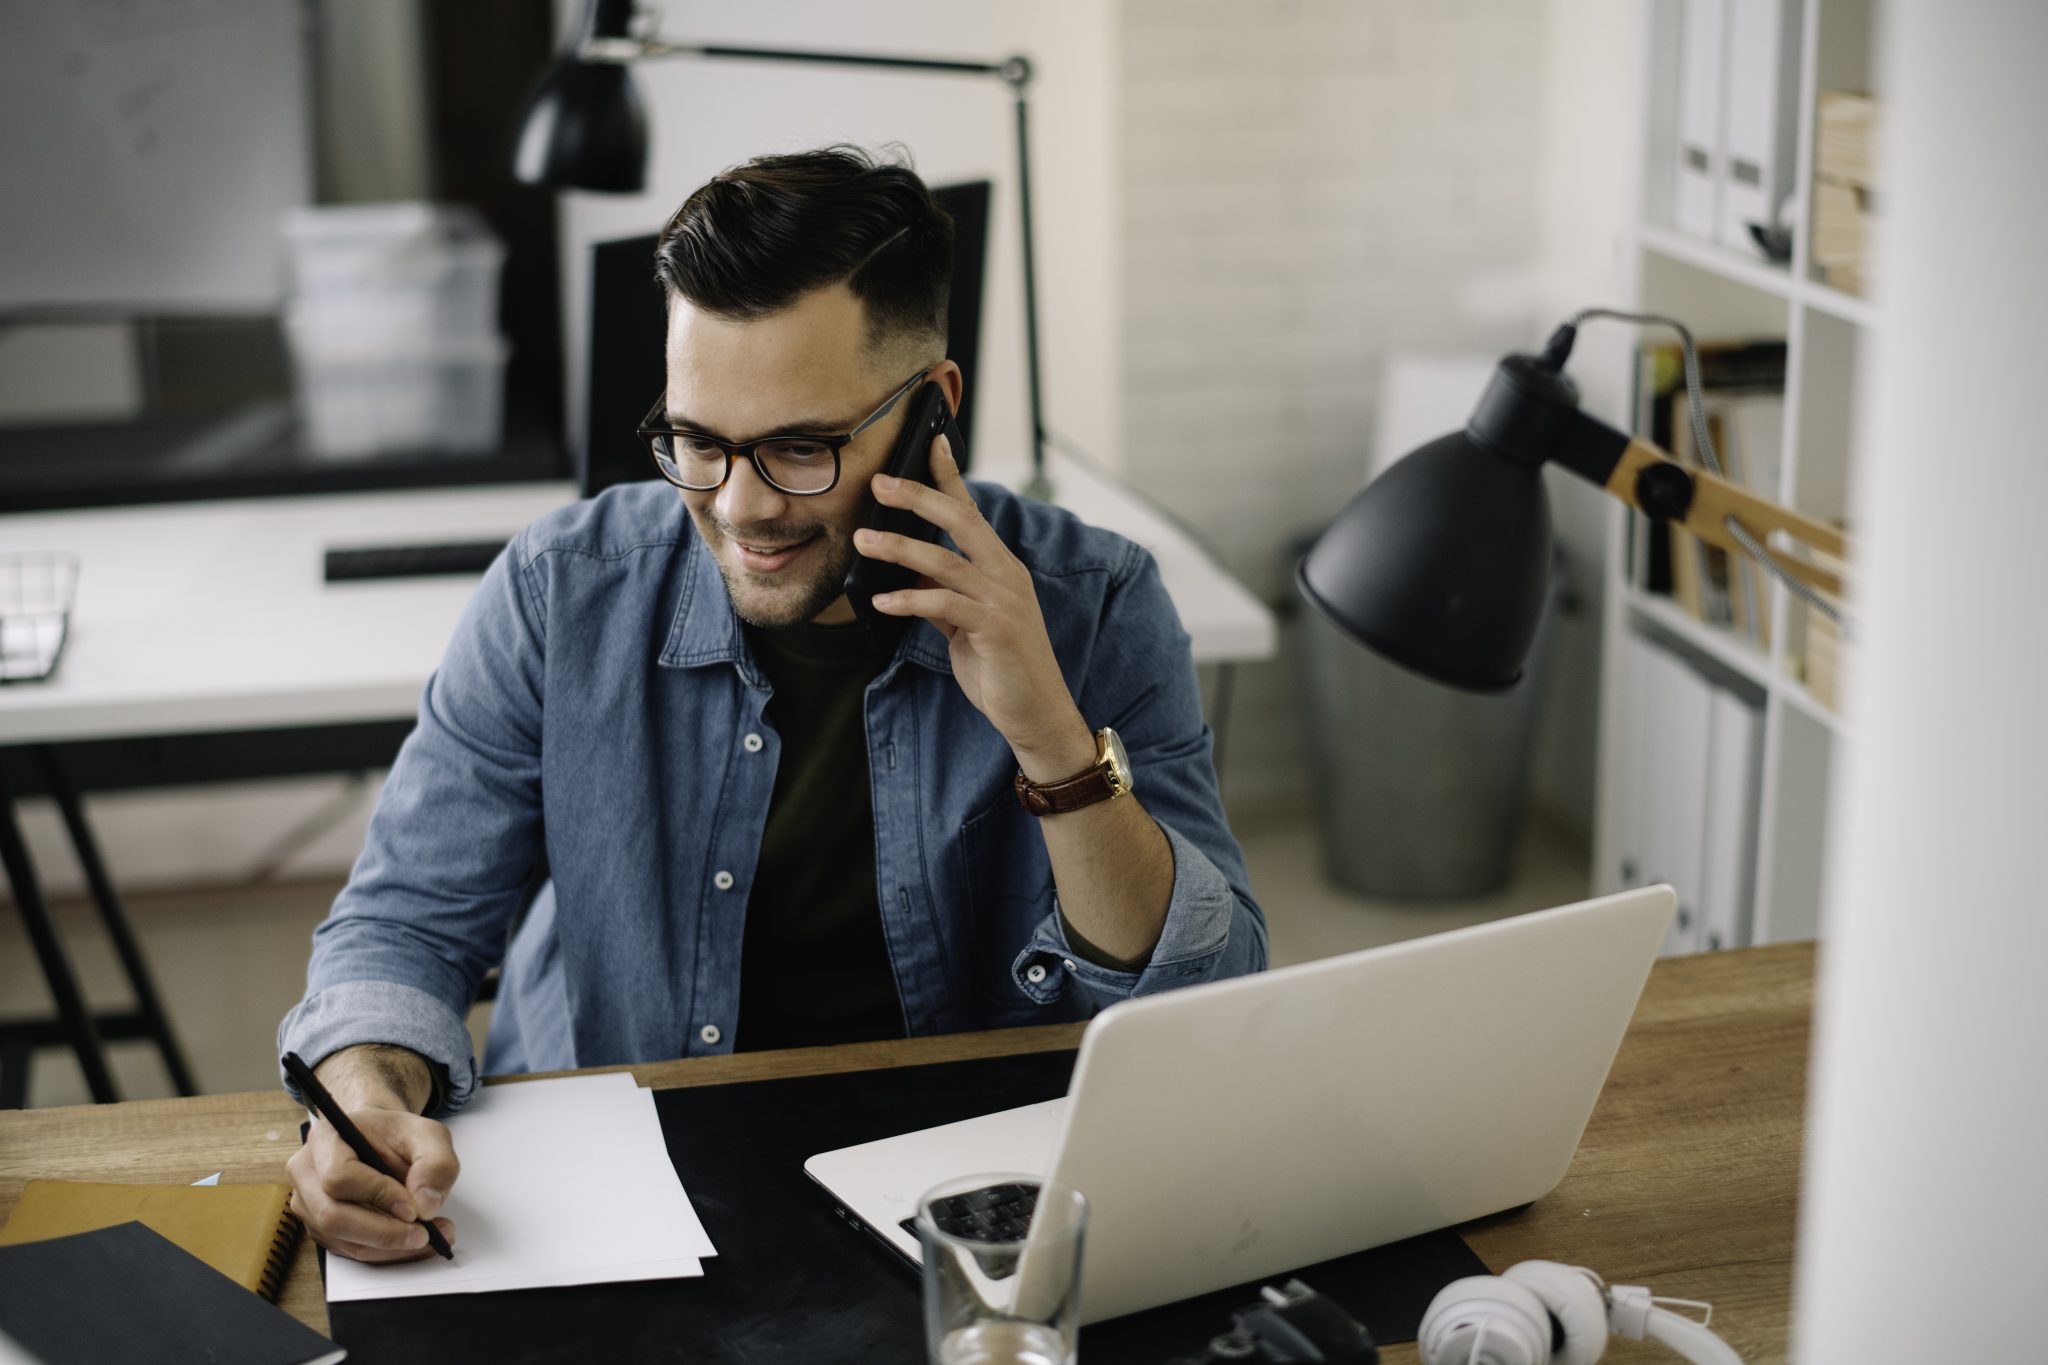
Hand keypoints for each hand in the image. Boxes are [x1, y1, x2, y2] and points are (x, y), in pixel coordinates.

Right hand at [285, 1090, 459, 1263]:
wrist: (381, 1140)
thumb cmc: (397, 1135)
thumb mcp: (428, 1134)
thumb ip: (436, 1163)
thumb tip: (426, 1206)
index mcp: (325, 1138)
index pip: (339, 1176)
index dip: (377, 1195)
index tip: (413, 1207)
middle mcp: (307, 1173)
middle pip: (332, 1216)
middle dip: (383, 1233)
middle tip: (425, 1234)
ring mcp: (309, 1204)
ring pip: (343, 1240)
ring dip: (389, 1248)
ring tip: (430, 1237)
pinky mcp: (321, 1228)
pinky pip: (350, 1250)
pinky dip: (386, 1252)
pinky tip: (413, 1242)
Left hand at [858, 434, 1094, 778]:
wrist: (1036, 713)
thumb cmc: (1002, 668)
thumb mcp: (967, 626)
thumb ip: (944, 598)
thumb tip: (906, 581)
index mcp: (1001, 567)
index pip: (971, 511)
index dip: (950, 476)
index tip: (931, 441)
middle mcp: (1007, 574)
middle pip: (960, 521)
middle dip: (918, 497)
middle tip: (880, 482)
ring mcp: (1003, 600)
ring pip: (945, 561)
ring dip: (900, 548)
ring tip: (863, 540)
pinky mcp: (995, 628)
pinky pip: (943, 606)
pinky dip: (909, 601)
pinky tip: (883, 601)